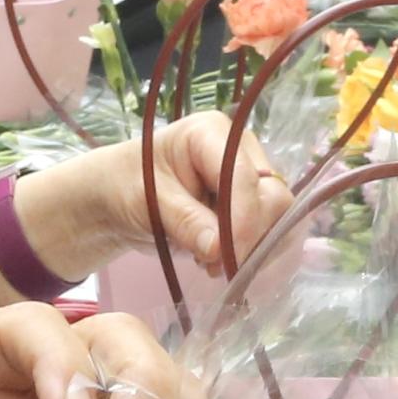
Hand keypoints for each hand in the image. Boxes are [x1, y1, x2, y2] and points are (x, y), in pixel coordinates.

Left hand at [3, 111, 292, 292]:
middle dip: (250, 238)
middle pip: (273, 198)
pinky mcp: (252, 205)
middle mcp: (241, 150)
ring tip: (210, 263)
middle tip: (215, 265)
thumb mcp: (148, 202)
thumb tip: (219, 249)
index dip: (243, 220)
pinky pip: (269, 233)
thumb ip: (184, 221)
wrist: (119, 197)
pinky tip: (217, 260)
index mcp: (212, 133)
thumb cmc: (126, 186)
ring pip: (278, 220)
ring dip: (251, 250)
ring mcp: (250, 178)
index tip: (225, 258)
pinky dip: (249, 254)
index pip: (246, 178)